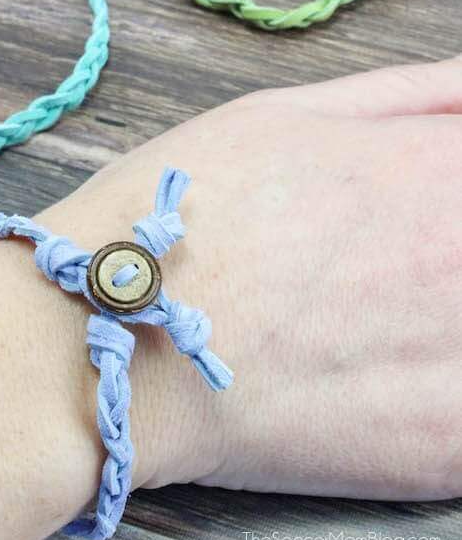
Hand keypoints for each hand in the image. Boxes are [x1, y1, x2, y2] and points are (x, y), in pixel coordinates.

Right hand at [43, 57, 461, 500]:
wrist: (111, 340)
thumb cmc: (188, 214)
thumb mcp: (286, 115)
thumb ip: (410, 93)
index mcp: (442, 173)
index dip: (442, 185)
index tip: (409, 203)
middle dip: (435, 251)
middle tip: (367, 270)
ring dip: (437, 318)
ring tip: (359, 321)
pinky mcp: (444, 446)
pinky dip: (433, 393)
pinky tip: (367, 383)